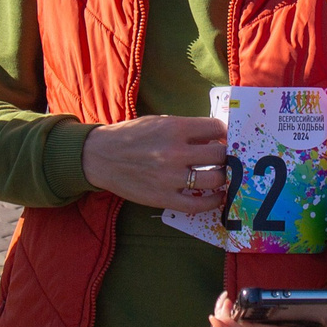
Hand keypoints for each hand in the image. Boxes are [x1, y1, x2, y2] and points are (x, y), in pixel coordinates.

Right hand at [81, 114, 230, 211]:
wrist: (101, 157)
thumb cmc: (131, 136)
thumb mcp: (158, 122)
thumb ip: (186, 129)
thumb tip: (215, 136)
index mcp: (174, 128)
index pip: (216, 129)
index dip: (224, 133)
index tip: (223, 139)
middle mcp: (174, 152)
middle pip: (220, 155)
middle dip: (225, 155)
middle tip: (222, 158)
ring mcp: (170, 177)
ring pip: (215, 179)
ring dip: (222, 177)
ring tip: (220, 175)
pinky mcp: (164, 198)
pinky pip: (199, 204)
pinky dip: (213, 201)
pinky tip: (217, 196)